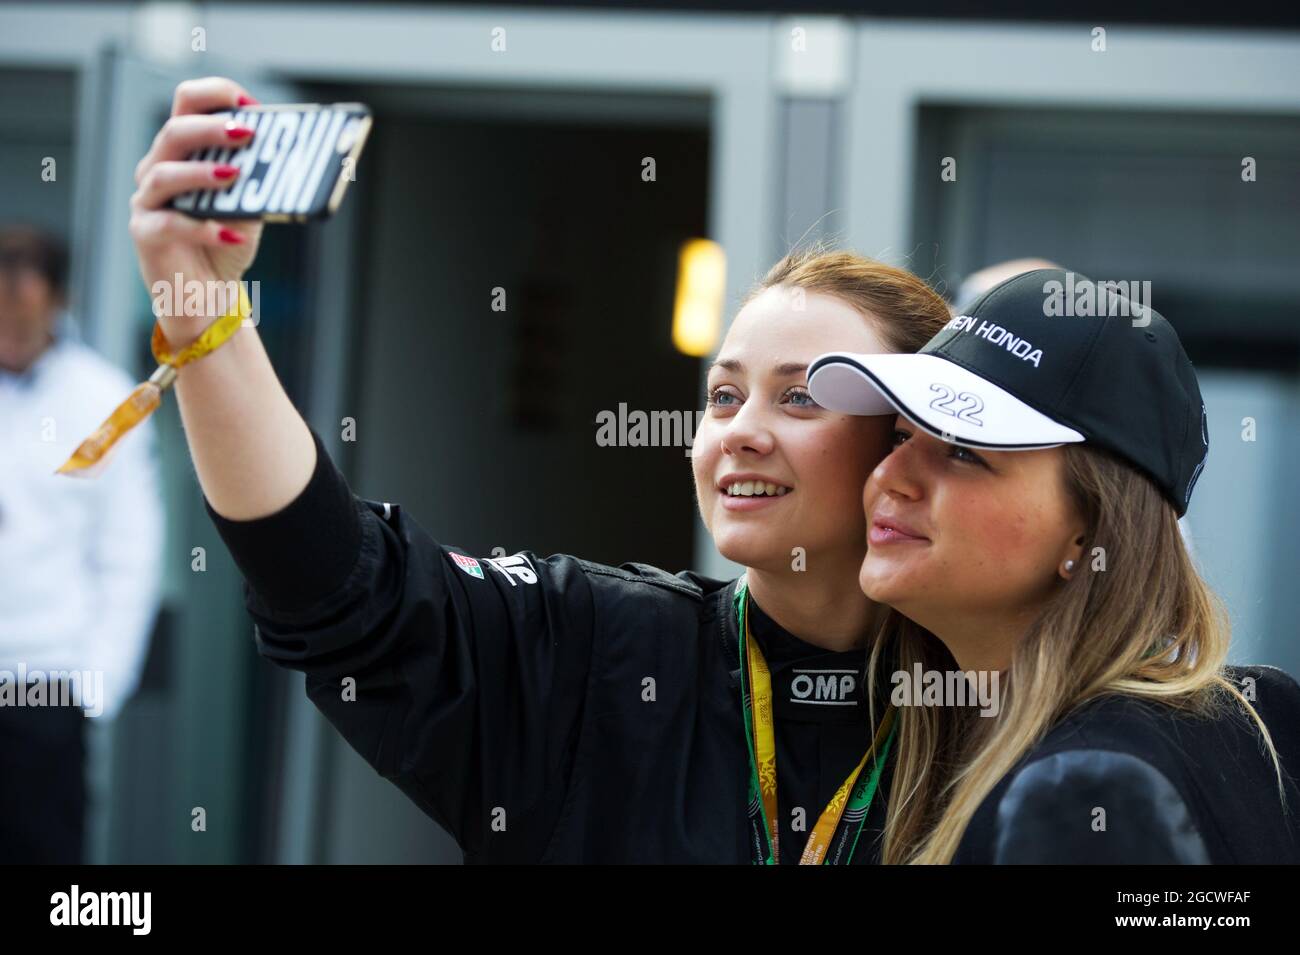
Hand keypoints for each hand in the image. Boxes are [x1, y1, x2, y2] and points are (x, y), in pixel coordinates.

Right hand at [129, 76, 263, 347]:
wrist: (206, 297)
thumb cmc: (226, 244)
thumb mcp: (249, 208)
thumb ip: (258, 183)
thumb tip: (292, 161)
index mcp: (184, 153)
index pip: (187, 105)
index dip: (215, 96)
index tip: (250, 104)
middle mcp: (158, 169)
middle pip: (174, 132)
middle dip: (211, 128)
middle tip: (247, 133)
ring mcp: (147, 202)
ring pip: (163, 174)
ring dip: (202, 173)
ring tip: (234, 176)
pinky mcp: (145, 234)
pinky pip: (170, 225)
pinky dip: (203, 229)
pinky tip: (233, 237)